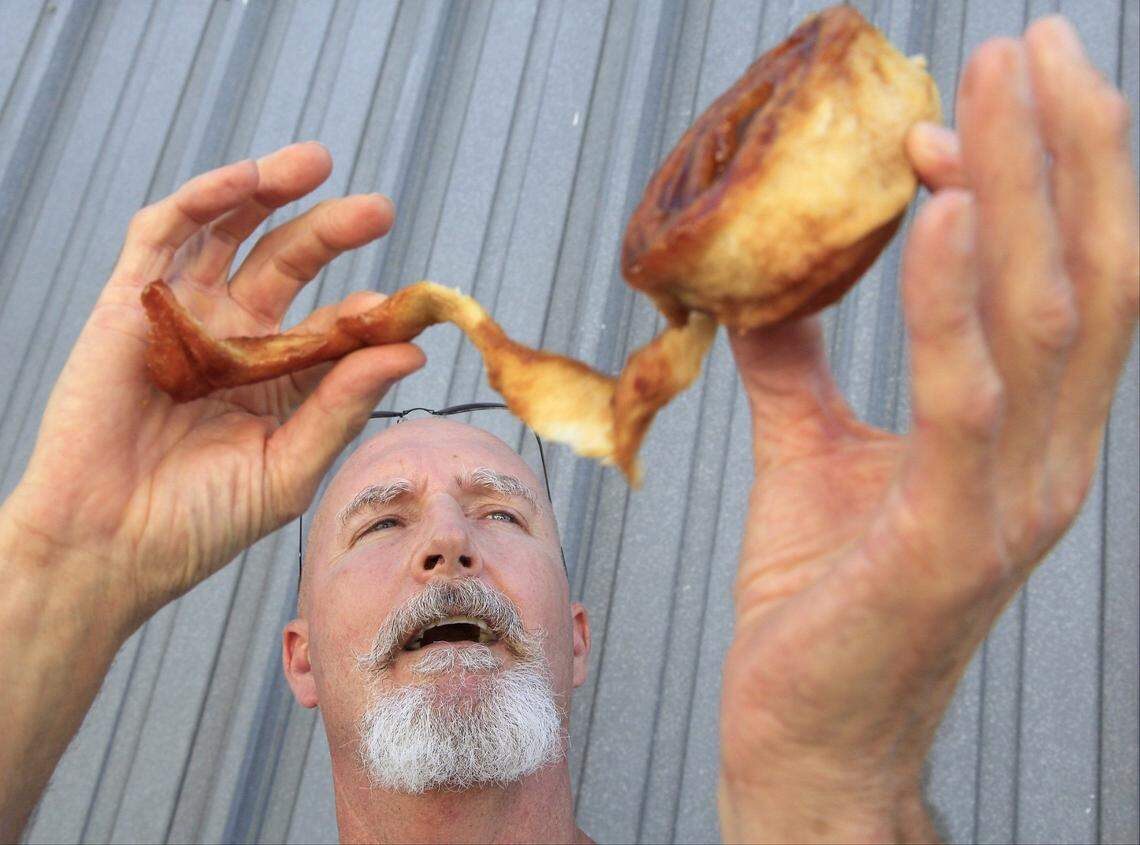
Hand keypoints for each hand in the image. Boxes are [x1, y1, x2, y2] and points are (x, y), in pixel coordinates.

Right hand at [1, 142, 423, 631]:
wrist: (108, 547)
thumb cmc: (200, 521)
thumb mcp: (289, 467)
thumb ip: (343, 407)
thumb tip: (409, 352)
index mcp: (277, 377)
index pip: (331, 324)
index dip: (366, 312)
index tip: (400, 311)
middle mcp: (234, 337)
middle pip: (288, 261)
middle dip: (331, 229)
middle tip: (378, 211)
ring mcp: (183, 315)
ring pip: (227, 231)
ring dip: (268, 189)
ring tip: (314, 163)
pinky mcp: (129, 303)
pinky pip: (163, 235)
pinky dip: (201, 200)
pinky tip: (244, 180)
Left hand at [718, 18, 1136, 842]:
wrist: (809, 733)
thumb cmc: (823, 602)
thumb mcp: (809, 456)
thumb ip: (800, 366)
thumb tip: (765, 284)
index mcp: (1023, 439)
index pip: (1067, 284)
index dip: (1049, 181)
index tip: (982, 100)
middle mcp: (1045, 461)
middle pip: (1084, 277)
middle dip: (1065, 152)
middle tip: (1030, 47)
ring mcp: (1010, 502)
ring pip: (1043, 319)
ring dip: (1023, 193)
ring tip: (986, 96)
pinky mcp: (949, 540)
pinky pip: (964, 397)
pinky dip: (956, 298)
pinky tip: (946, 211)